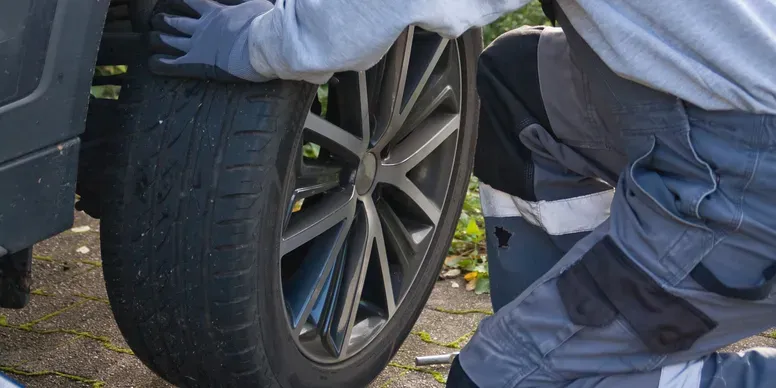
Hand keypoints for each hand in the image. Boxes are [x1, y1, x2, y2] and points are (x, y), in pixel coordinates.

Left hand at [148, 0, 273, 81]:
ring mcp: (197, 46)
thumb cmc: (265, 24)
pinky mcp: (197, 64)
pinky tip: (153, 63)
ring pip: (169, 40)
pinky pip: (172, 65)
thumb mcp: (258, 4)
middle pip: (175, 21)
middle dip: (165, 20)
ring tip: (152, 38)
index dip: (180, 0)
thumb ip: (248, 2)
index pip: (192, 1)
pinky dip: (160, 64)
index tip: (173, 0)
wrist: (263, 43)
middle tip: (158, 19)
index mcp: (215, 12)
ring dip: (159, 39)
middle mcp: (202, 28)